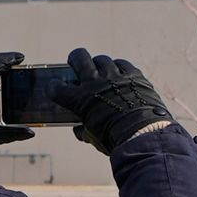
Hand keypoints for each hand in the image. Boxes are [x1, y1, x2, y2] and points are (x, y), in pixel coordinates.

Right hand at [54, 49, 177, 155]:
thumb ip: (83, 130)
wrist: (143, 135)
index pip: (56, 87)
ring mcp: (114, 76)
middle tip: (78, 66)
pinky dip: (119, 69)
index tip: (57, 88)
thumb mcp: (93, 137)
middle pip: (78, 57)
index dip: (54, 87)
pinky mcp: (133, 75)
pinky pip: (122, 64)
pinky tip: (120, 76)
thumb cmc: (115, 139)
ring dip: (99, 66)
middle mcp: (94, 82)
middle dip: (75, 60)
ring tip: (103, 74)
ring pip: (101, 59)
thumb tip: (79, 130)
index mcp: (79, 99)